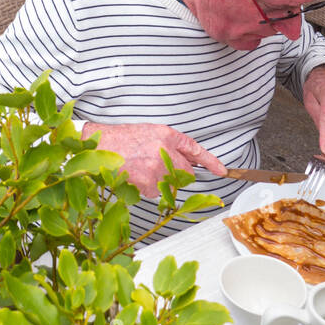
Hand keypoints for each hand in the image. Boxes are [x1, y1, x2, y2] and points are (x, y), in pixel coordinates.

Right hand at [80, 121, 227, 198]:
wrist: (100, 146)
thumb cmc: (123, 139)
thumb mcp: (151, 132)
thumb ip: (172, 144)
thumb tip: (190, 160)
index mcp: (167, 136)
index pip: (195, 149)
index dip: (212, 162)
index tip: (223, 171)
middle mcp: (165, 152)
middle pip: (185, 173)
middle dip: (176, 172)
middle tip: (156, 164)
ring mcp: (157, 169)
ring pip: (170, 184)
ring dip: (160, 180)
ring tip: (141, 167)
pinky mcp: (148, 184)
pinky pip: (156, 192)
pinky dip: (148, 187)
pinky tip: (136, 175)